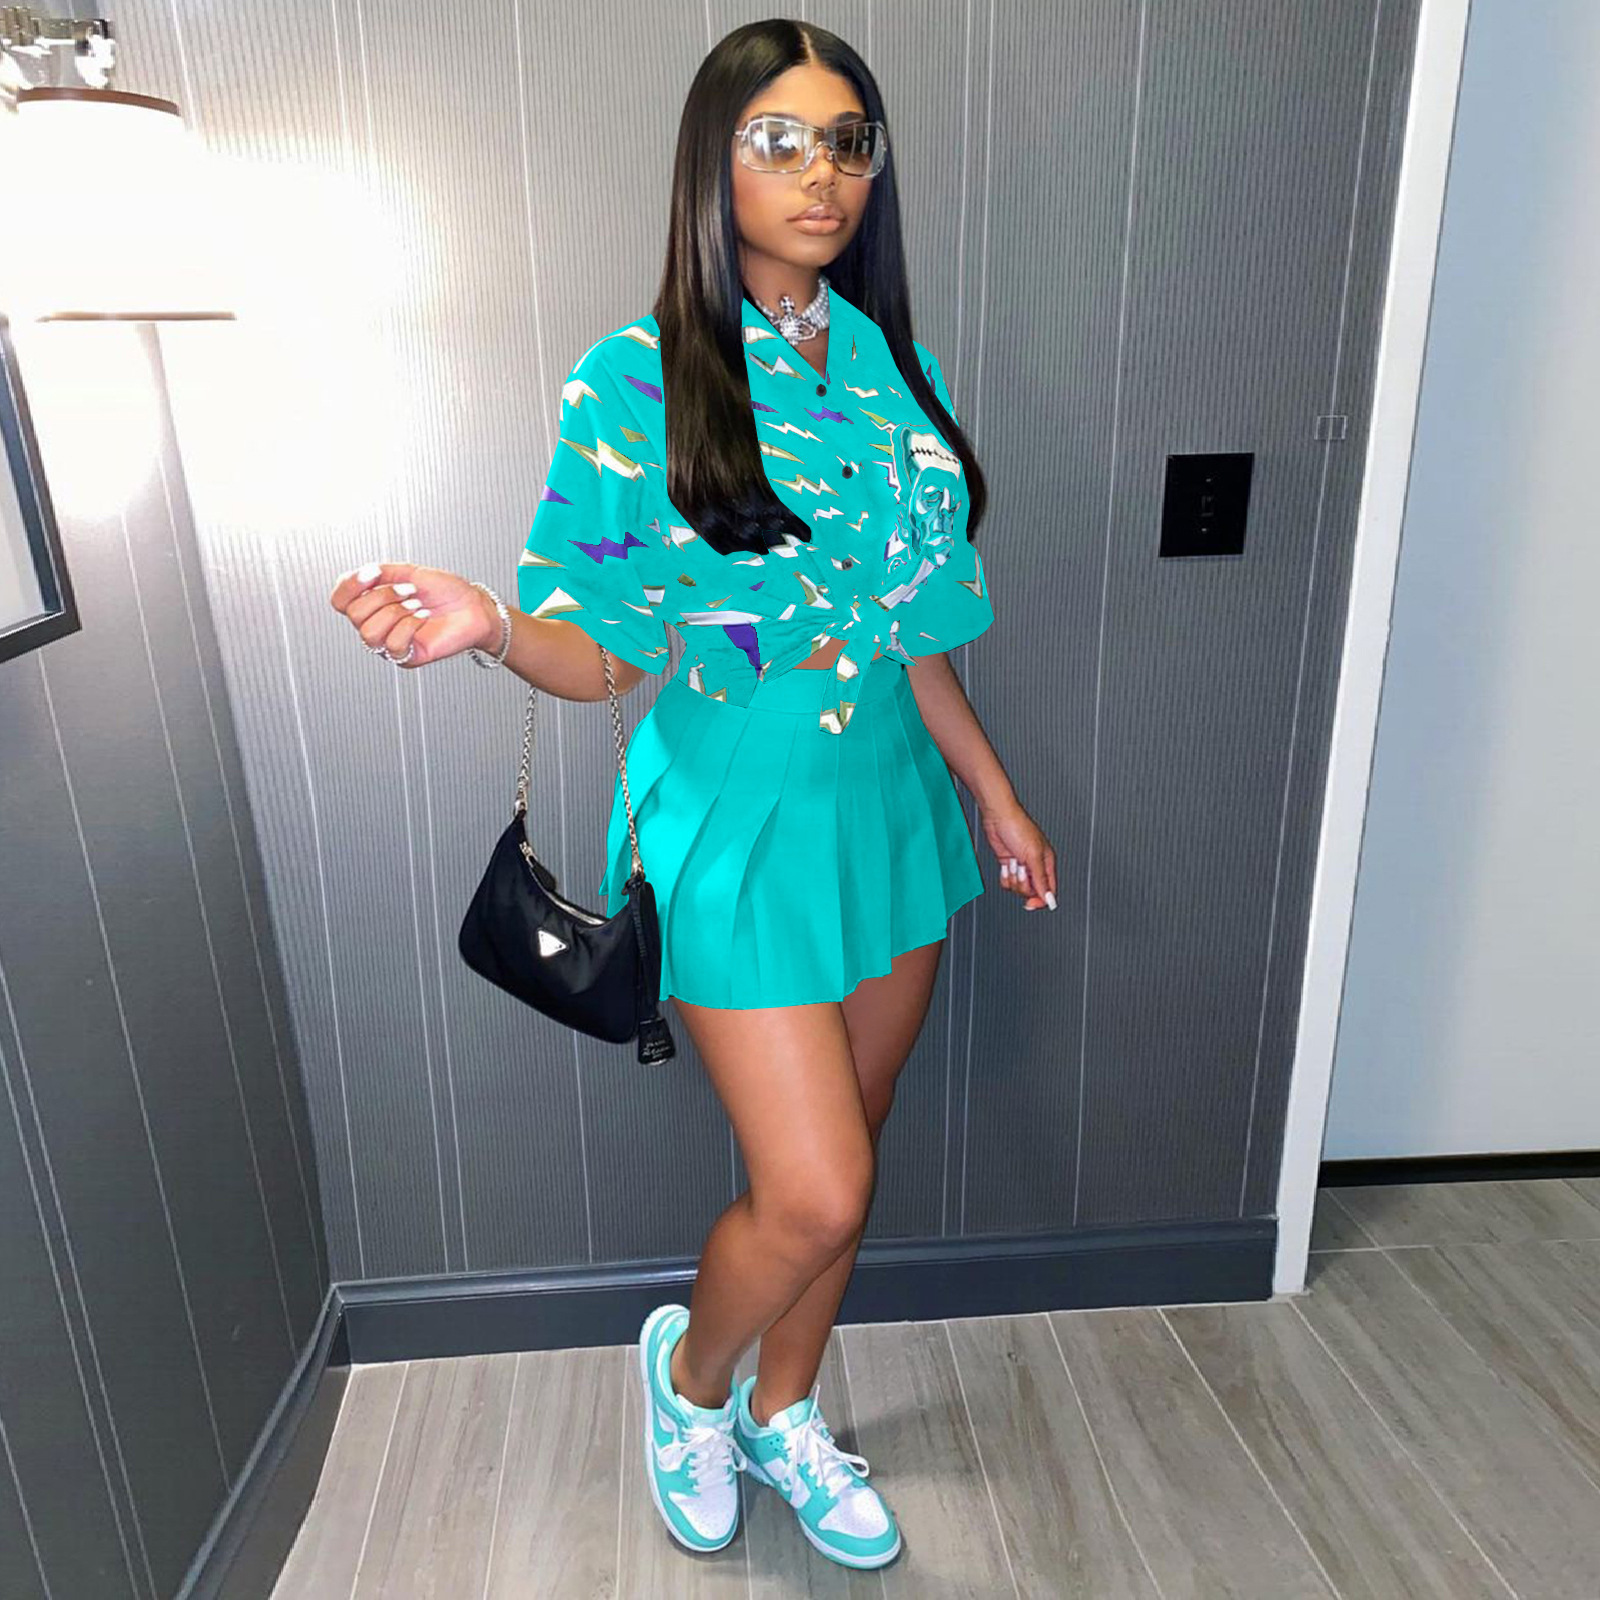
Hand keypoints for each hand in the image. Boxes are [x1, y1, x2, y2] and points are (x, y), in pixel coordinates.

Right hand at [329, 561, 497, 667]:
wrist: (473, 606)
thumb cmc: (447, 591)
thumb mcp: (408, 572)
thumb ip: (380, 573)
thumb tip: (358, 575)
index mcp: (374, 603)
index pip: (339, 600)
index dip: (350, 585)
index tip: (372, 573)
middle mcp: (378, 623)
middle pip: (354, 615)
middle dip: (382, 596)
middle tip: (407, 590)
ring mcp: (390, 642)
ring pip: (369, 633)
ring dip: (395, 612)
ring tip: (416, 604)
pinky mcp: (407, 657)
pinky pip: (393, 645)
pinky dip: (409, 627)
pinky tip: (423, 619)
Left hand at [979, 799, 1056, 910]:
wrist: (998, 817)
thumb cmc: (1018, 827)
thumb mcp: (1033, 855)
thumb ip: (1041, 879)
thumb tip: (1049, 897)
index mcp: (1047, 863)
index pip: (1049, 890)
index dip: (1041, 899)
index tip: (1031, 904)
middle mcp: (1035, 866)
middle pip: (1033, 891)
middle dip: (1023, 884)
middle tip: (1020, 869)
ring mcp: (1022, 866)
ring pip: (1019, 888)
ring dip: (1014, 879)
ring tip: (1013, 863)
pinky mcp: (1009, 865)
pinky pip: (1008, 882)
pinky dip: (1005, 877)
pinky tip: (1006, 865)